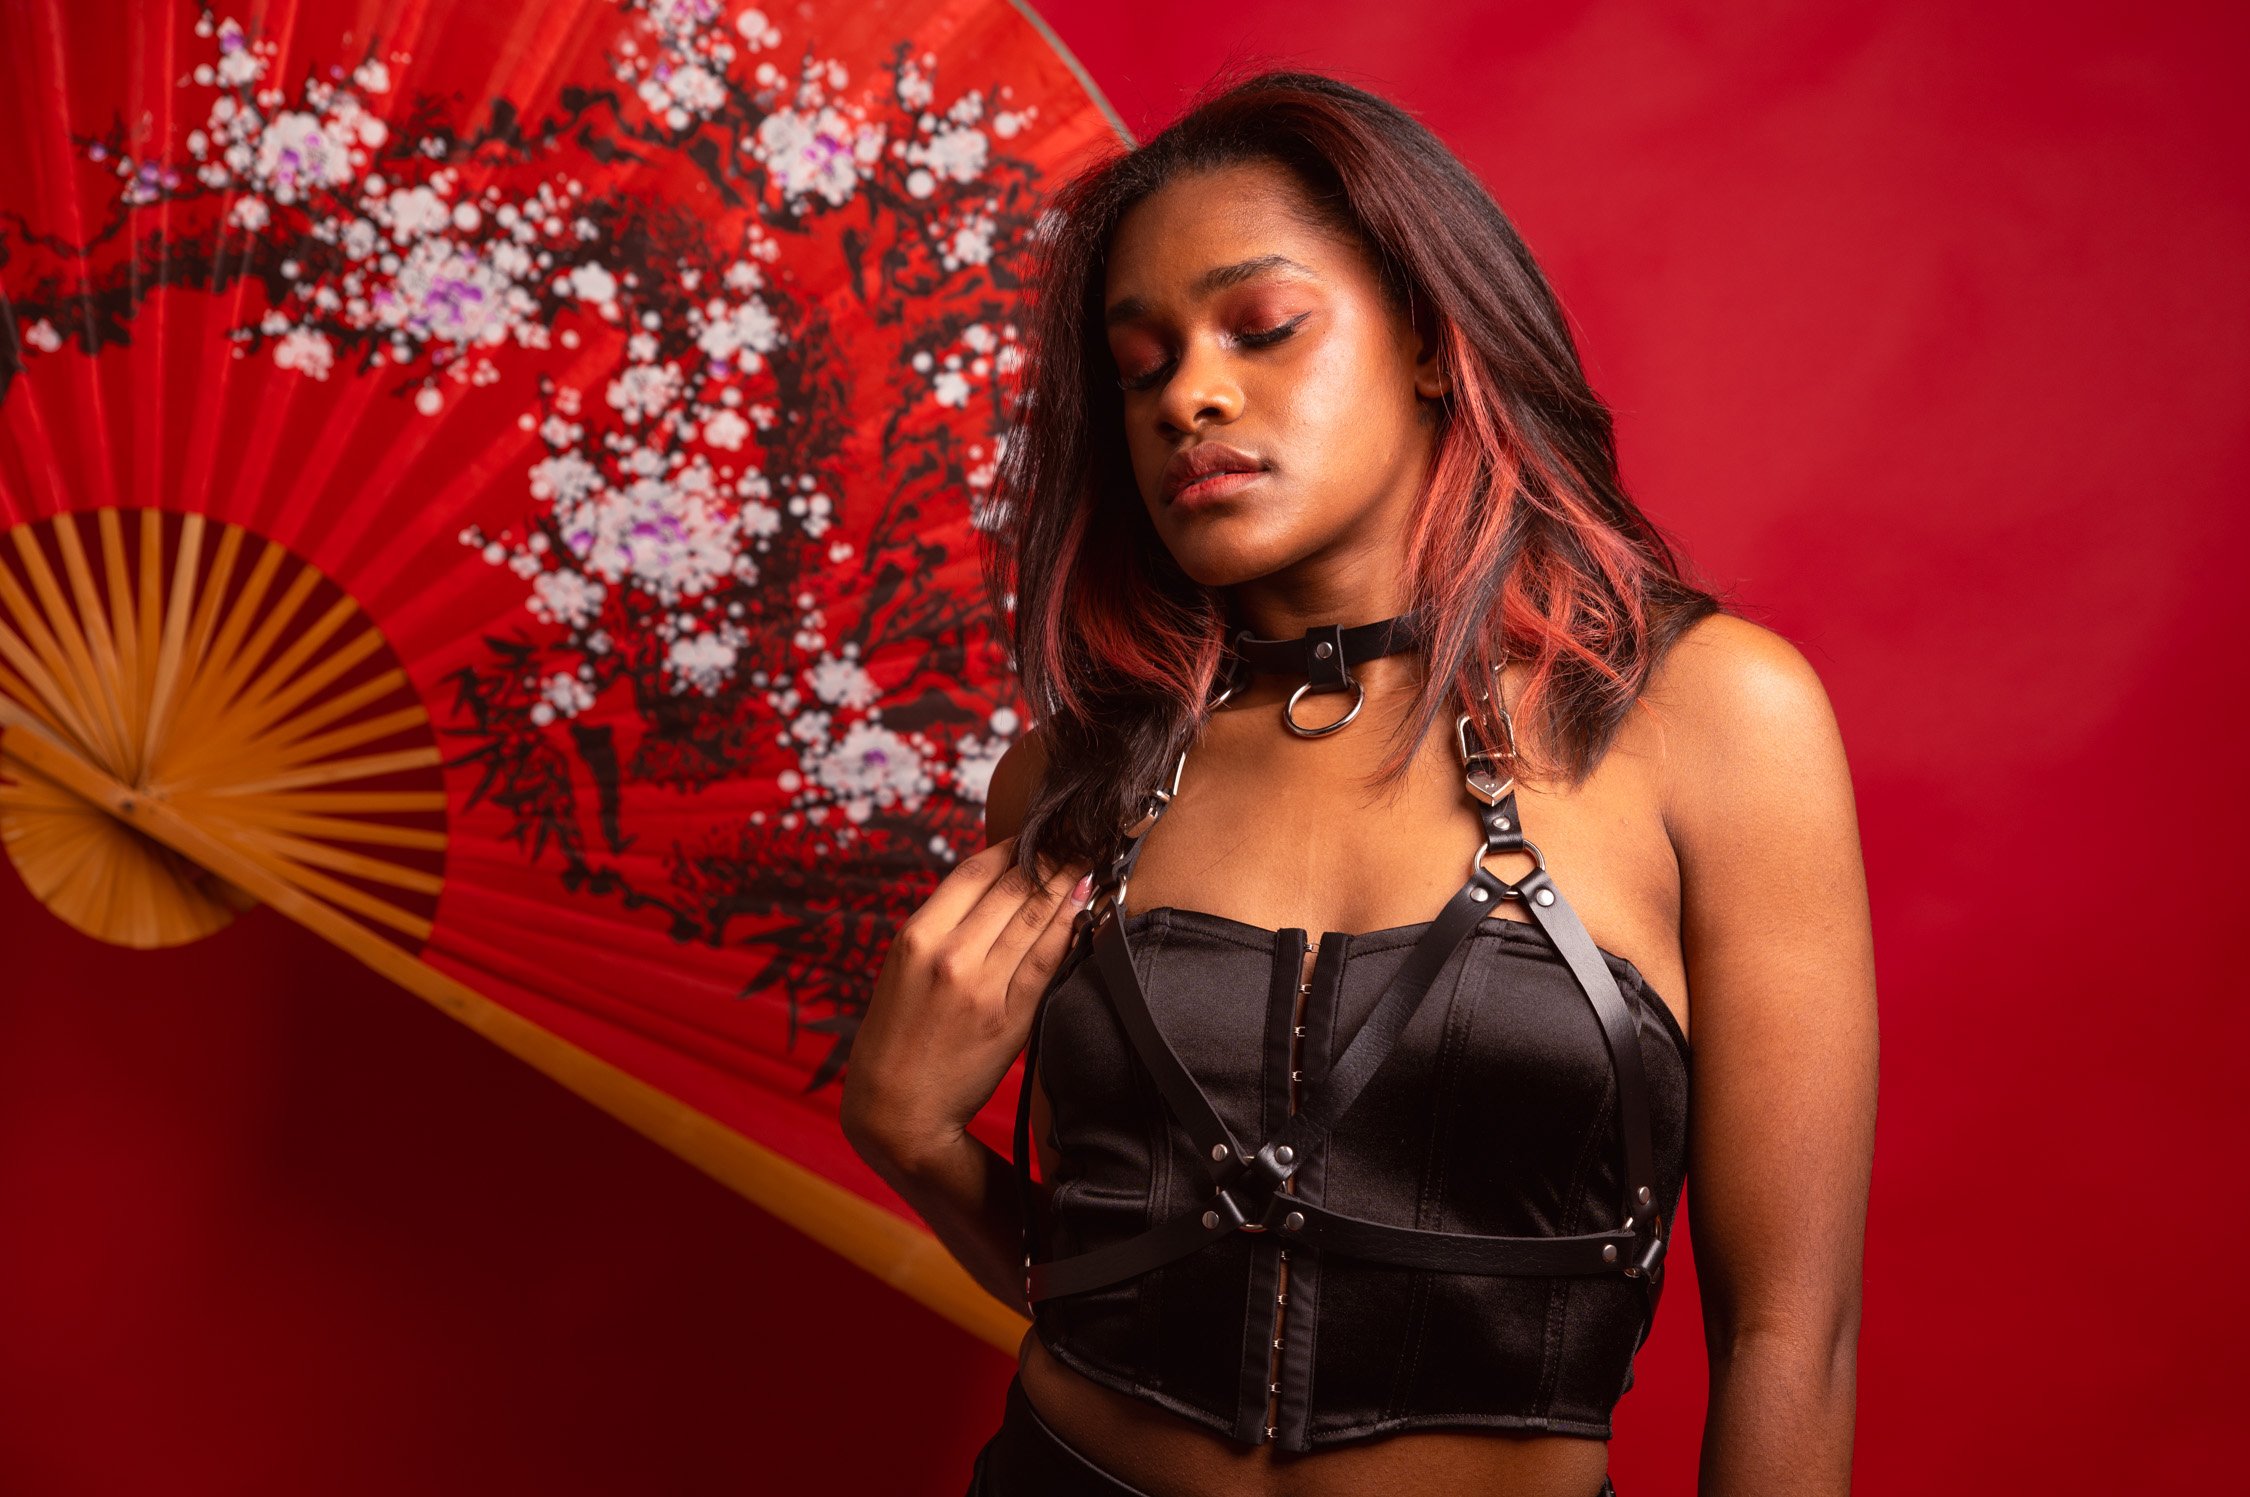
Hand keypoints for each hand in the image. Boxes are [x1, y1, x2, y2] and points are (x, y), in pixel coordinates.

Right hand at [841, 837, 1093, 1173]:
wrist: (898, 1109)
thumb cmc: (900, 1033)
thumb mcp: (905, 967)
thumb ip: (946, 924)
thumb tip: (999, 881)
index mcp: (916, 937)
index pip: (975, 871)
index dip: (1015, 845)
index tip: (1040, 833)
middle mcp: (949, 955)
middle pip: (1013, 887)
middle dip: (1052, 856)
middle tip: (1080, 836)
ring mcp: (983, 987)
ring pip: (1036, 917)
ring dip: (1069, 882)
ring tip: (1091, 860)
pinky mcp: (1010, 1017)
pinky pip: (1048, 959)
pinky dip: (1070, 927)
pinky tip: (1086, 906)